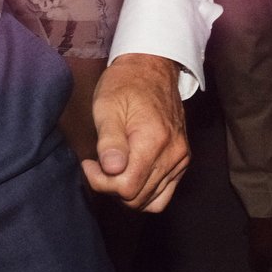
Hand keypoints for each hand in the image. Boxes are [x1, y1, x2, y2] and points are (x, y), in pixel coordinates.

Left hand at [85, 53, 189, 211]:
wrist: (152, 69)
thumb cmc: (125, 84)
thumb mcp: (107, 106)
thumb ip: (110, 140)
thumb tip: (112, 169)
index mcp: (154, 140)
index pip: (126, 187)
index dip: (101, 182)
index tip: (90, 163)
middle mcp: (173, 154)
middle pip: (137, 198)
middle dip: (111, 188)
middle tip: (98, 165)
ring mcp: (180, 159)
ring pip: (151, 202)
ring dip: (127, 193)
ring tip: (113, 170)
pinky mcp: (182, 161)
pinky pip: (164, 195)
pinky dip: (145, 194)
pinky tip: (130, 176)